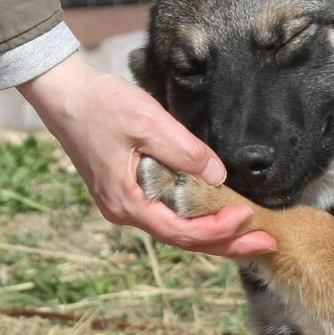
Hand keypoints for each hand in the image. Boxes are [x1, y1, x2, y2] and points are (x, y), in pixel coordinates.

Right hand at [17, 52, 276, 256]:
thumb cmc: (100, 104)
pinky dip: (200, 218)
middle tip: (269, 242)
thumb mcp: (148, 123)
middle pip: (186, 239)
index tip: (249, 216)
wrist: (64, 92)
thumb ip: (185, 152)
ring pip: (180, 229)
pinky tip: (223, 214)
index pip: (182, 232)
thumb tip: (218, 176)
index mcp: (127, 203)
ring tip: (255, 234)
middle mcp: (126, 211)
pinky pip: (171, 214)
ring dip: (218, 233)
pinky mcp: (131, 191)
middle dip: (230, 243)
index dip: (219, 230)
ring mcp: (128, 204)